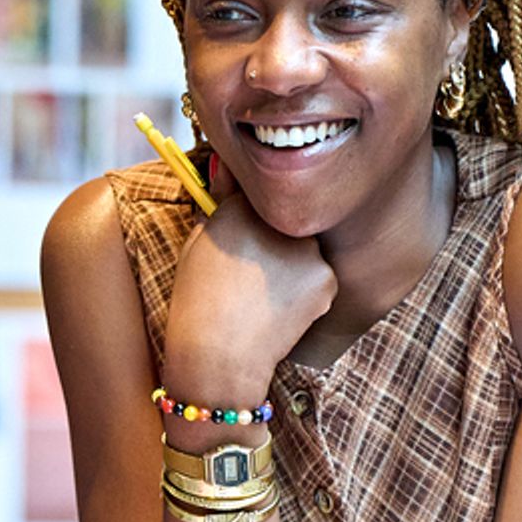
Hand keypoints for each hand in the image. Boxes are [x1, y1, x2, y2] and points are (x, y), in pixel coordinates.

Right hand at [163, 155, 336, 394]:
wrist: (218, 355)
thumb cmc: (197, 303)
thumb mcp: (195, 244)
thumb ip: (216, 203)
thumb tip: (227, 167)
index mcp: (240, 208)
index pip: (255, 194)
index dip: (250, 216)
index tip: (244, 238)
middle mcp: (278, 220)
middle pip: (284, 220)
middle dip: (275, 238)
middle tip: (253, 274)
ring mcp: (307, 249)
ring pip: (304, 248)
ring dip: (293, 264)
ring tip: (264, 296)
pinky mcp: (326, 278)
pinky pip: (319, 277)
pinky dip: (306, 291)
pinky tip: (281, 310)